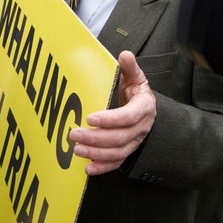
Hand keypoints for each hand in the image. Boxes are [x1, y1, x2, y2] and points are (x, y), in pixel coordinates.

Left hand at [68, 51, 156, 175]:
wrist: (148, 110)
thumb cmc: (138, 93)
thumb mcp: (136, 77)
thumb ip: (130, 67)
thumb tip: (125, 55)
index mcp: (144, 108)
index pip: (128, 117)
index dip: (110, 119)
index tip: (90, 118)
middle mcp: (141, 128)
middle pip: (119, 137)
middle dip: (96, 138)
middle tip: (74, 134)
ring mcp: (135, 141)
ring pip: (117, 152)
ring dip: (96, 153)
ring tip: (77, 149)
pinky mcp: (128, 150)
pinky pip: (117, 162)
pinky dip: (103, 167)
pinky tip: (88, 167)